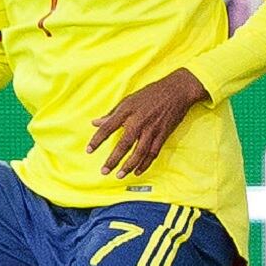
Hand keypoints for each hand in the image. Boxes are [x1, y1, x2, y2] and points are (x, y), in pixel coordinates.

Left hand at [87, 68, 208, 178]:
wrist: (177, 90)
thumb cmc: (150, 94)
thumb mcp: (128, 100)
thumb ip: (111, 114)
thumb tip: (94, 123)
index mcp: (127, 111)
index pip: (107, 128)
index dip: (97, 140)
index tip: (88, 151)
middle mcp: (139, 121)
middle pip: (124, 144)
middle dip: (113, 160)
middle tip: (104, 171)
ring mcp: (152, 129)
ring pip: (139, 152)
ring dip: (129, 166)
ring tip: (119, 175)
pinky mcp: (163, 134)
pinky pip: (153, 153)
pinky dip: (145, 164)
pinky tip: (137, 171)